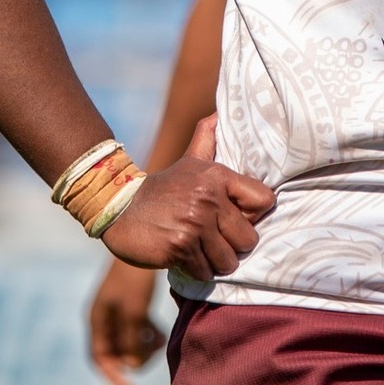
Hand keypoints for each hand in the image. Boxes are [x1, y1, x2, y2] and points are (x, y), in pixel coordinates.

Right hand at [88, 259, 164, 384]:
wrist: (145, 243)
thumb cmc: (135, 279)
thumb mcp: (134, 312)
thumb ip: (132, 342)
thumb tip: (134, 366)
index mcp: (98, 320)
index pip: (101, 359)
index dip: (114, 379)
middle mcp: (105, 317)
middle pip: (118, 352)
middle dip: (137, 356)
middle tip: (156, 348)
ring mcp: (118, 310)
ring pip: (131, 341)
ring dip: (146, 345)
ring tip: (161, 336)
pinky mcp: (132, 303)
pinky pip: (140, 329)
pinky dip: (151, 333)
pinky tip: (162, 329)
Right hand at [98, 115, 275, 279]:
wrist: (119, 207)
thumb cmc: (163, 189)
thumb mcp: (189, 161)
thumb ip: (207, 139)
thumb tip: (220, 113)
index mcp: (217, 176)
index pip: (264, 200)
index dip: (253, 215)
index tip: (236, 218)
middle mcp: (208, 198)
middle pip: (248, 239)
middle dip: (232, 245)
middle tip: (214, 240)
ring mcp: (194, 224)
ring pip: (228, 260)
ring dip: (214, 262)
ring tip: (200, 250)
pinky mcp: (179, 248)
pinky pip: (205, 272)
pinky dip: (196, 270)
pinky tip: (183, 257)